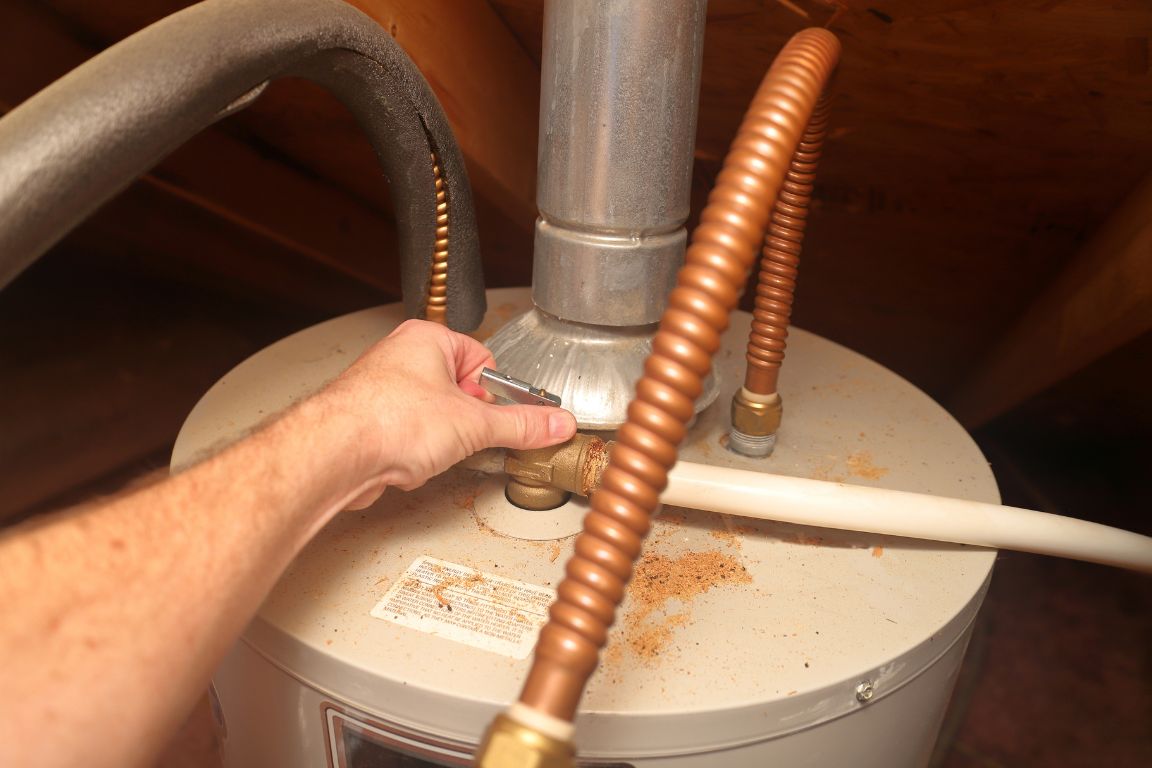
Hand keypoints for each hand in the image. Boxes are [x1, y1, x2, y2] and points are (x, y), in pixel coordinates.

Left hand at [319, 319, 576, 504]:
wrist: (334, 453)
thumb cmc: (388, 419)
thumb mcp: (474, 424)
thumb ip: (521, 425)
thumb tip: (555, 423)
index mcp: (428, 340)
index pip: (483, 361)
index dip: (494, 394)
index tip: (501, 417)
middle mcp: (401, 357)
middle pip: (458, 392)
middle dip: (464, 422)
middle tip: (462, 437)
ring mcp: (381, 389)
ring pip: (432, 418)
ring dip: (437, 441)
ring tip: (427, 449)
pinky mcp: (368, 422)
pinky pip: (407, 438)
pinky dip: (412, 454)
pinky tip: (407, 462)